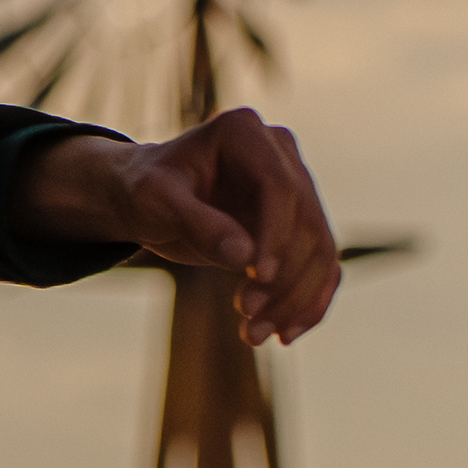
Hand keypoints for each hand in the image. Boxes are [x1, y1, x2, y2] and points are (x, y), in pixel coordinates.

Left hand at [10, 108, 341, 344]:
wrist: (148, 196)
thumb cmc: (146, 190)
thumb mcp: (157, 202)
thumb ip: (197, 223)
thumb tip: (245, 256)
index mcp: (244, 132)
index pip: (279, 186)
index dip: (276, 233)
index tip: (259, 277)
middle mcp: (280, 154)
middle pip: (306, 221)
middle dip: (284, 277)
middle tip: (247, 317)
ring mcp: (296, 186)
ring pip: (320, 248)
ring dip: (295, 299)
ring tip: (254, 335)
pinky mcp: (299, 222)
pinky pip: (320, 265)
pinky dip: (308, 302)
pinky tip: (285, 334)